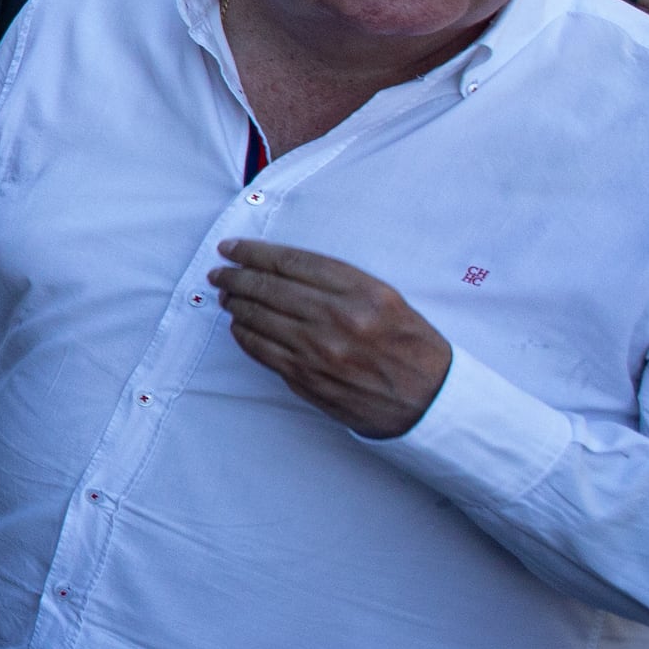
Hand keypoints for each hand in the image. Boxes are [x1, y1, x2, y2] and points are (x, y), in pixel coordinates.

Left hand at [210, 241, 451, 439]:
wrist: (430, 400)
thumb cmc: (410, 346)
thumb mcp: (387, 300)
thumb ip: (339, 283)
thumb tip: (281, 269)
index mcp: (363, 292)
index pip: (293, 262)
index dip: (255, 252)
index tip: (232, 248)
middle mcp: (339, 318)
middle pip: (269, 287)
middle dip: (236, 276)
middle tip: (219, 271)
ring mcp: (320, 349)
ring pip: (259, 317)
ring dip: (234, 303)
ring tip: (225, 294)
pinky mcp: (307, 377)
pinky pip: (261, 349)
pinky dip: (243, 333)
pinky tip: (238, 324)